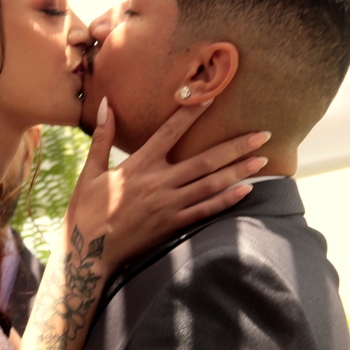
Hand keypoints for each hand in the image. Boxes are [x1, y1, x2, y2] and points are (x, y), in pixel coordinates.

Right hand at [66, 98, 269, 271]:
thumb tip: (104, 104)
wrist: (89, 254)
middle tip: (263, 135)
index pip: (170, 132)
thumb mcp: (91, 171)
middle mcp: (158, 183)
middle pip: (204, 160)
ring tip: (262, 160)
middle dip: (235, 146)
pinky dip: (227, 200)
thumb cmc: (87, 211)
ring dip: (239, 171)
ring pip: (211, 184)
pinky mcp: (172, 226)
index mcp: (138, 165)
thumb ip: (103, 137)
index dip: (192, 113)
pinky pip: (206, 211)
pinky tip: (246, 190)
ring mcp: (168, 206)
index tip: (213, 96)